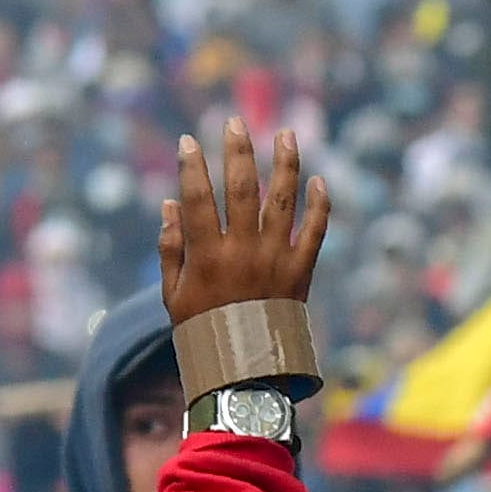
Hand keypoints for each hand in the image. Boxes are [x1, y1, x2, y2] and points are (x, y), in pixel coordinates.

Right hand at [157, 119, 331, 326]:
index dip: (191, 167)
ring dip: (285, 163)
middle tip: (235, 122)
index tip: (188, 142)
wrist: (246, 369)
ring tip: (286, 134)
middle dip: (237, 151)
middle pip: (241, 189)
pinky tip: (317, 179)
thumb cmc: (203, 331)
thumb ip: (171, 249)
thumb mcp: (173, 296)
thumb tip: (171, 205)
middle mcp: (243, 251)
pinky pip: (316, 231)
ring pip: (282, 200)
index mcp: (207, 256)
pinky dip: (319, 204)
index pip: (197, 199)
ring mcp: (276, 259)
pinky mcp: (301, 271)